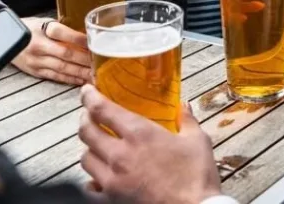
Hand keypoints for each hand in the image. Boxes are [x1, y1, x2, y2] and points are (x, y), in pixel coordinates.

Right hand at [13, 18, 91, 85]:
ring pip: (62, 68)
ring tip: (95, 75)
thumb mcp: (45, 21)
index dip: (80, 39)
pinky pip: (56, 77)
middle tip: (100, 63)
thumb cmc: (31, 28)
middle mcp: (39, 46)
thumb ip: (63, 28)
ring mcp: (36, 60)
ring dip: (80, 72)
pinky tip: (82, 80)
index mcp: (42, 29)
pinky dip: (70, 79)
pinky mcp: (35, 71)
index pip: (63, 33)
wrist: (6, 40)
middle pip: (65, 54)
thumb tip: (87, 34)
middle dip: (84, 60)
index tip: (95, 42)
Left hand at [78, 85, 221, 203]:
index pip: (102, 110)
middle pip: (87, 132)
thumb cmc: (197, 175)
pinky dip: (91, 179)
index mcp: (140, 133)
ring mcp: (112, 179)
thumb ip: (187, 121)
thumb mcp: (197, 141)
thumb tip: (184, 106)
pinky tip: (98, 176)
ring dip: (89, 148)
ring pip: (85, 158)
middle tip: (90, 115)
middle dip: (85, 119)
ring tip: (97, 144)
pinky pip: (89, 187)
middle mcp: (120, 154)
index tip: (87, 91)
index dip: (90, 97)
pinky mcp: (111, 200)